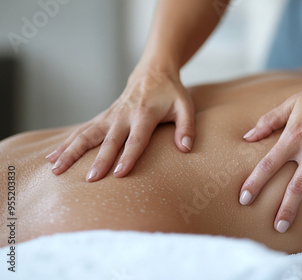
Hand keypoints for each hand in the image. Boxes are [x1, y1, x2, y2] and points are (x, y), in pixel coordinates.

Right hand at [46, 65, 194, 181]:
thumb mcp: (185, 106)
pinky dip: (65, 143)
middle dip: (99, 160)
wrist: (153, 71)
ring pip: (86, 134)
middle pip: (109, 140)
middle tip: (90, 179)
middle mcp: (124, 115)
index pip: (136, 139)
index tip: (118, 173)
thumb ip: (187, 128)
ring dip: (71, 151)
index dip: (128, 156)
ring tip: (55, 169)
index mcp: (145, 114)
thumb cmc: (171, 93)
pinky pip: (81, 131)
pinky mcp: (103, 117)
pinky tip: (51, 158)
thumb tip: (185, 149)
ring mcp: (110, 116)